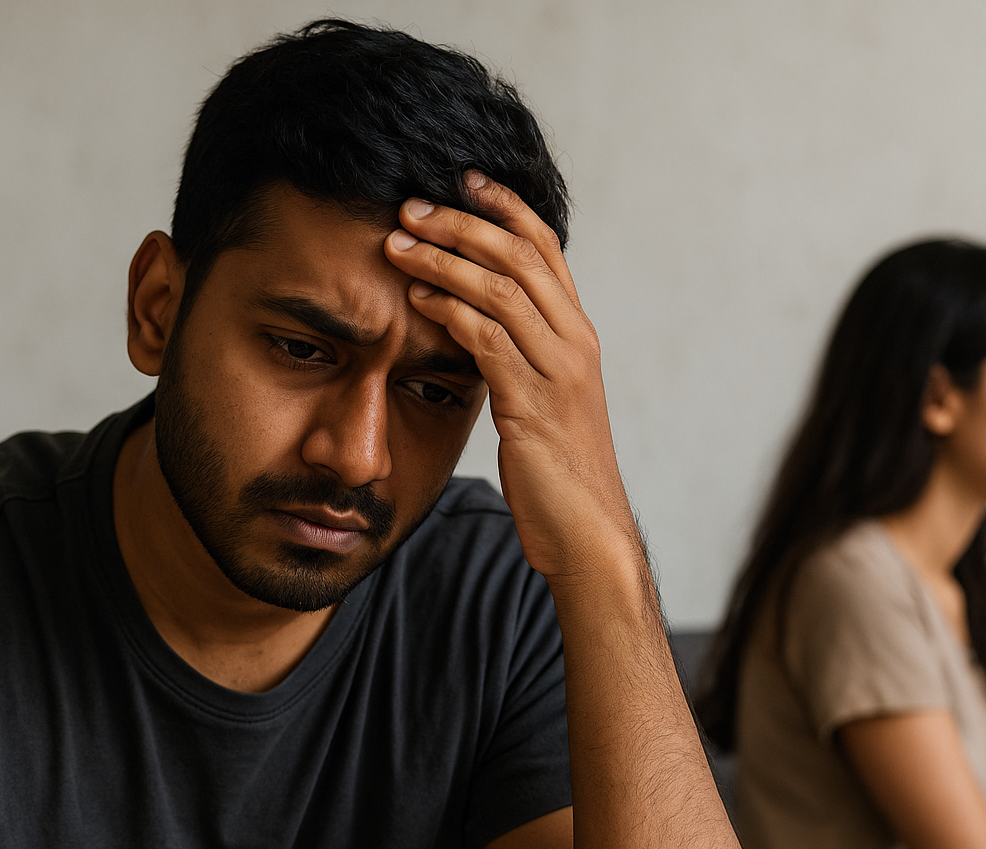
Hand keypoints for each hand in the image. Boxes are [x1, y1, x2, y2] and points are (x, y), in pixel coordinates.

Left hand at [385, 173, 639, 581]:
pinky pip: (490, 340)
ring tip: (398, 244)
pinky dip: (451, 312)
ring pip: (503, 289)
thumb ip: (515, 357)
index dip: (506, 208)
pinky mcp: (535, 404)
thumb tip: (471, 324)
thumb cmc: (557, 472)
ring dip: (445, 260)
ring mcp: (559, 371)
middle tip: (412, 207)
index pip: (546, 249)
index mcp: (577, 335)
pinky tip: (417, 302)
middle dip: (464, 223)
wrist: (587, 531)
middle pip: (522, 256)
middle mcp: (574, 342)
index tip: (465, 179)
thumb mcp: (539, 401)